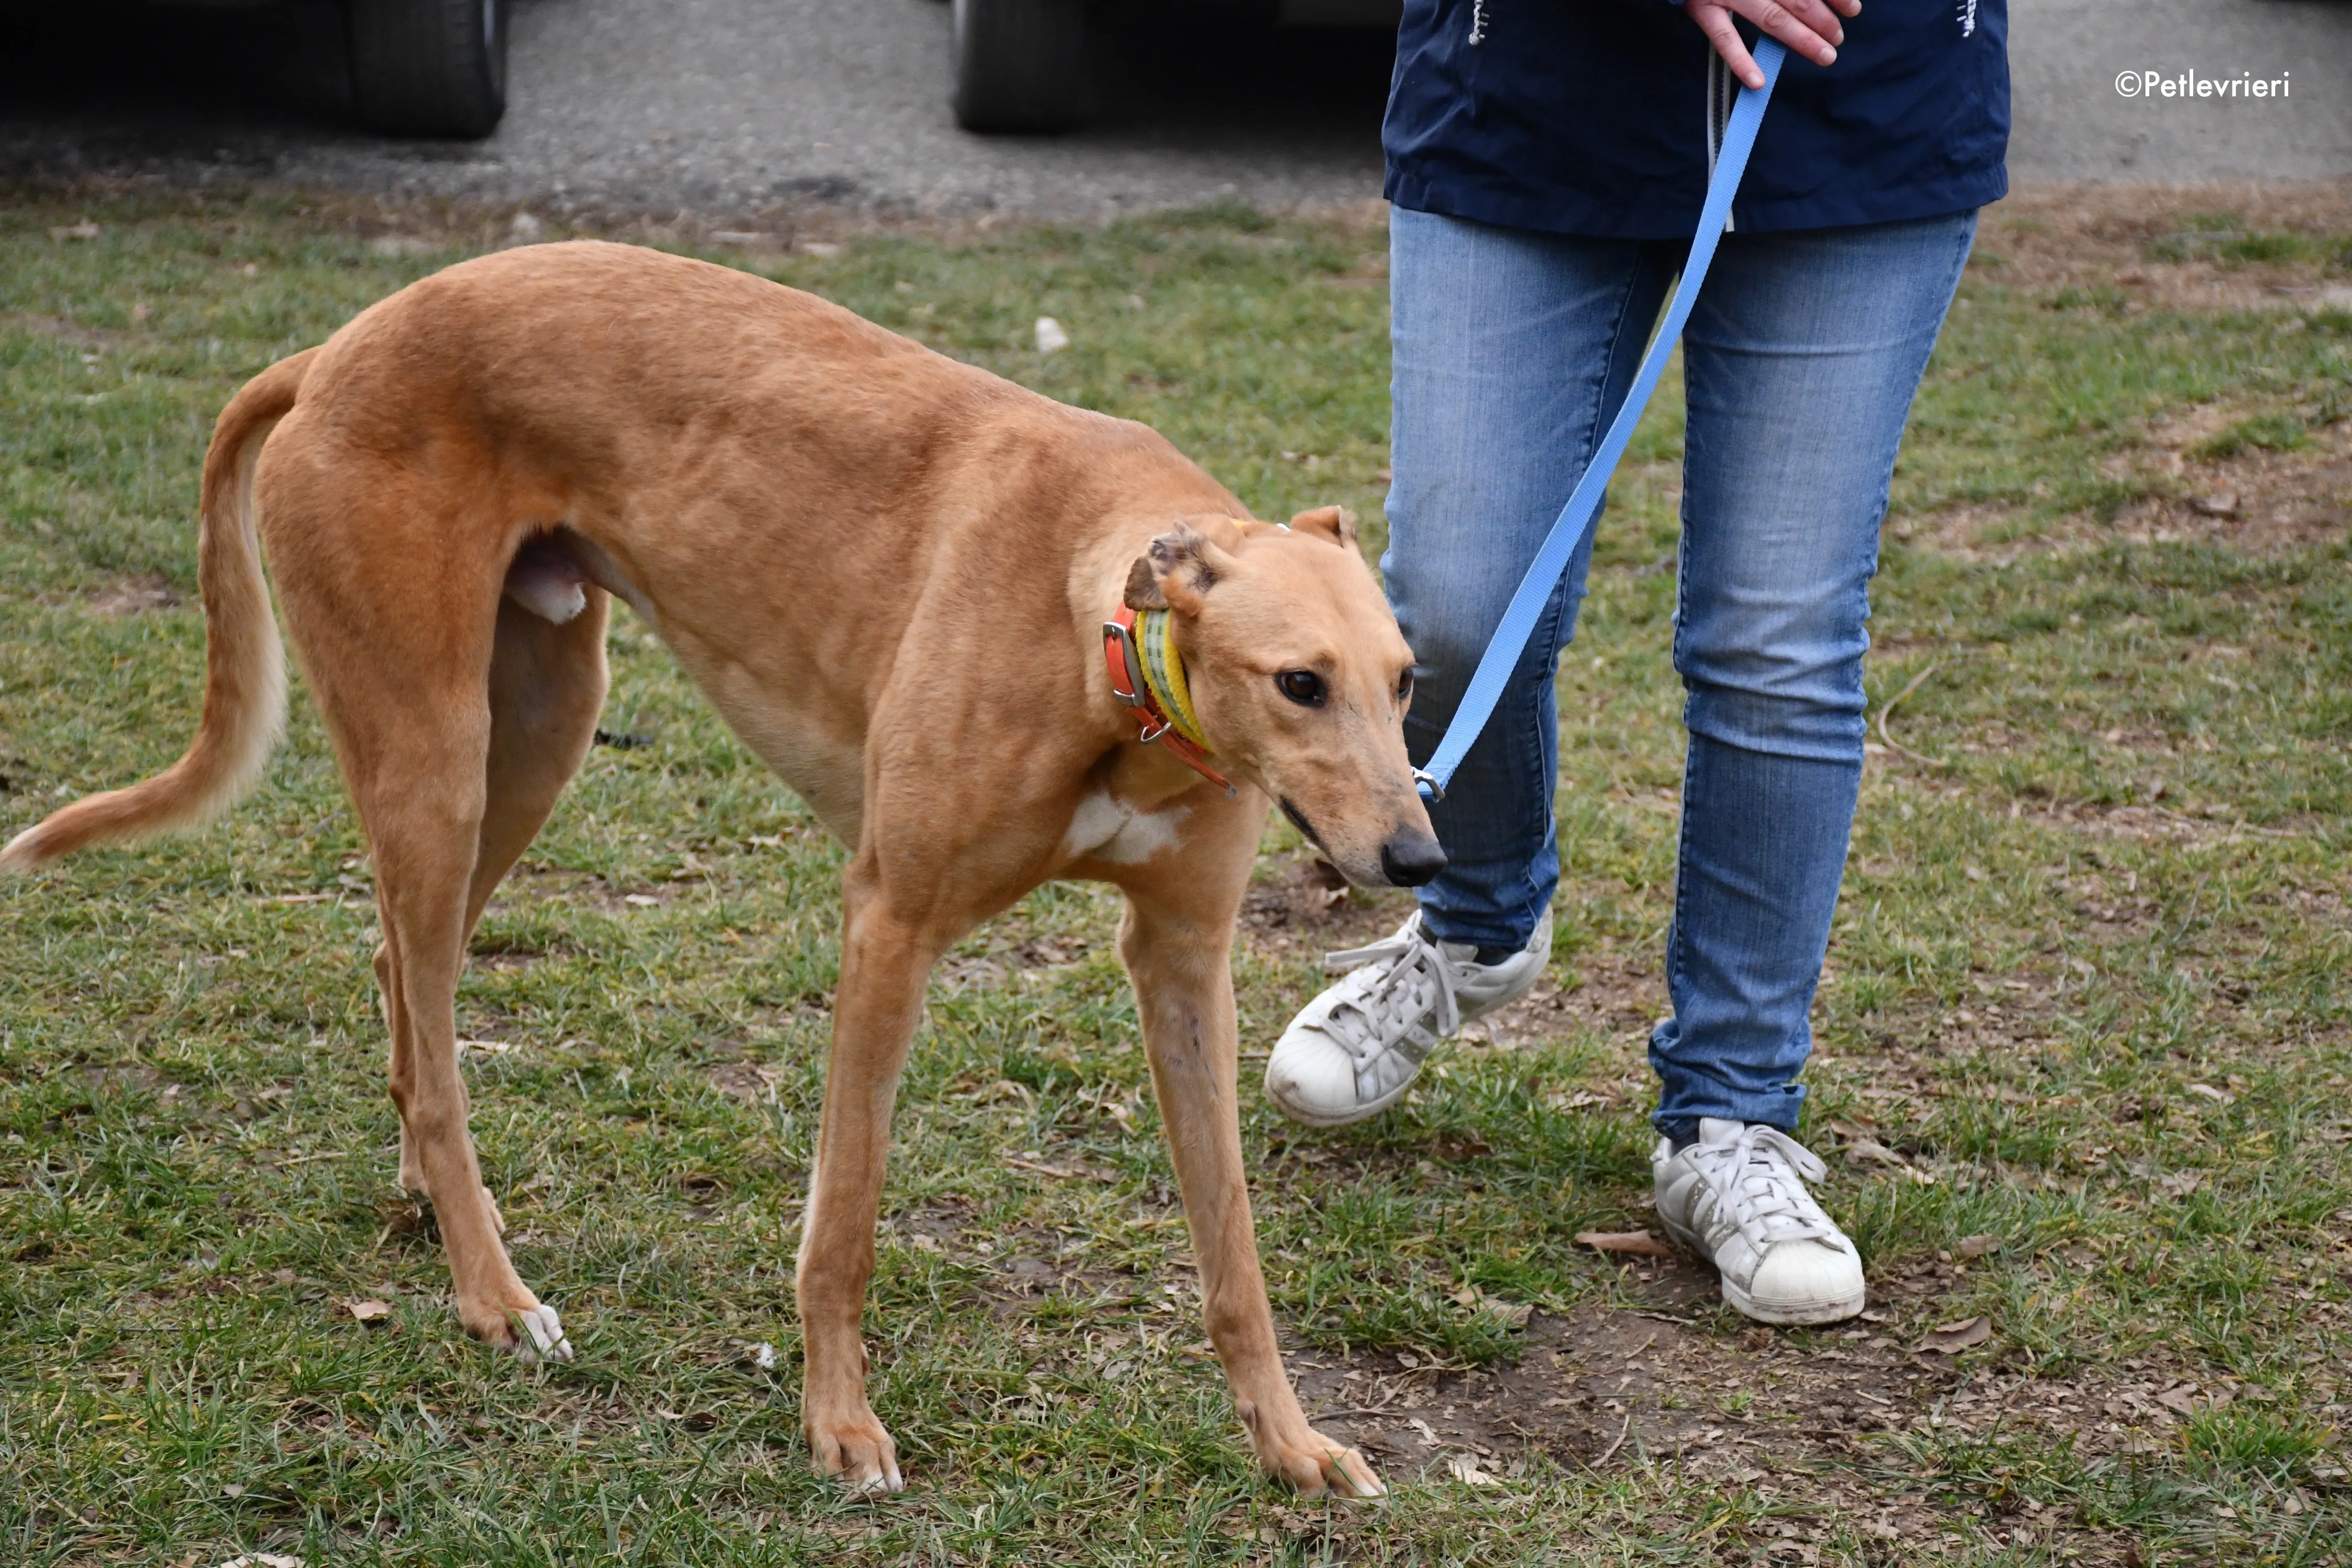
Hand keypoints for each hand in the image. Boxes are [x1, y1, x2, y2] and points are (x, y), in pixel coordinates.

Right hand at [1686, 0, 1859, 88]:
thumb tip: (1818, 1)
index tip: (1853, 9)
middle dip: (1823, 20)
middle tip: (1838, 39)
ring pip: (1771, 16)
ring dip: (1801, 38)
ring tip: (1824, 56)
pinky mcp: (1703, 9)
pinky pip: (1725, 38)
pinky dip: (1742, 60)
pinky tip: (1758, 82)